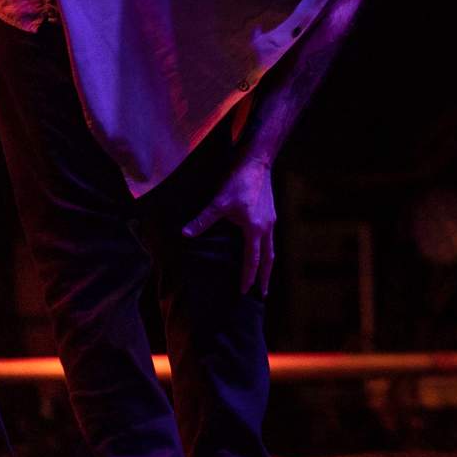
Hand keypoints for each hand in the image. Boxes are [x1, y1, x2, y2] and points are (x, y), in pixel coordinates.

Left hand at [182, 158, 276, 295]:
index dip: (248, 277)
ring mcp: (271, 220)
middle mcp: (267, 227)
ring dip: (268, 265)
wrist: (257, 161)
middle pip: (268, 259)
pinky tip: (262, 251)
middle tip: (262, 295)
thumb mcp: (219, 201)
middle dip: (265, 278)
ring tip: (265, 278)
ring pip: (272, 249)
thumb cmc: (239, 180)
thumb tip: (184, 234)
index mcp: (255, 229)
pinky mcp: (271, 213)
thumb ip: (203, 220)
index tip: (245, 292)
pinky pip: (271, 238)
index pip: (252, 260)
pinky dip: (267, 250)